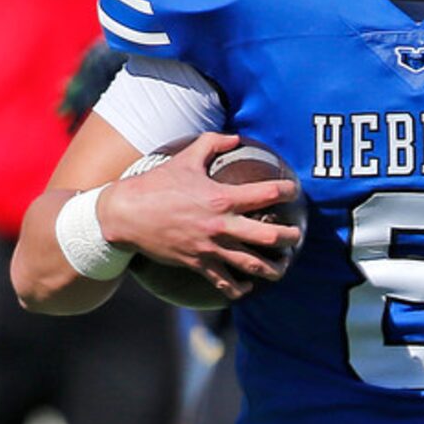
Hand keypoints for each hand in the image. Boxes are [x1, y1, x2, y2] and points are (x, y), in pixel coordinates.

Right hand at [97, 132, 301, 299]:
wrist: (126, 215)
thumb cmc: (155, 184)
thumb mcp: (185, 158)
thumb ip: (212, 144)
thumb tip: (235, 136)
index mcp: (222, 197)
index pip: (266, 193)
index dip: (286, 191)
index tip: (294, 191)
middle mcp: (221, 225)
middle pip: (269, 237)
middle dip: (289, 238)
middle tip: (296, 236)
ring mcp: (211, 248)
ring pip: (252, 265)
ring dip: (273, 269)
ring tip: (282, 267)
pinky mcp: (198, 264)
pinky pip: (225, 282)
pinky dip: (240, 287)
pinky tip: (248, 286)